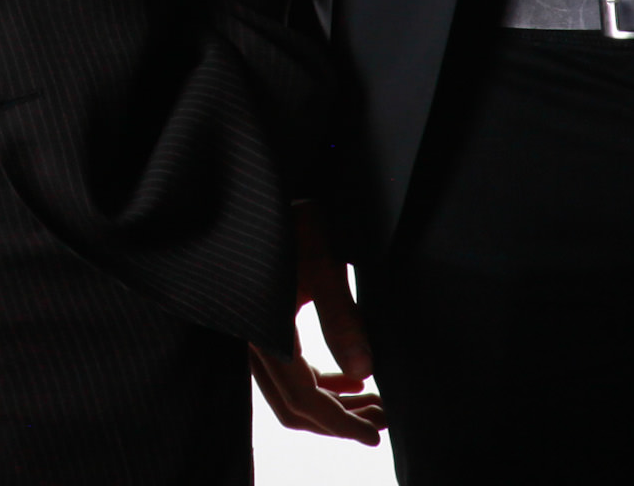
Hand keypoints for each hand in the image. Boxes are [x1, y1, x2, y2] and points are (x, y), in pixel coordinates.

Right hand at [248, 202, 382, 444]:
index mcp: (262, 332)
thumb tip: (365, 371)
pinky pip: (289, 371)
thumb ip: (340, 316)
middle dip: (340, 421)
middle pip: (294, 405)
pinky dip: (321, 383)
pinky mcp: (262, 327)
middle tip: (381, 422)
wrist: (252, 197)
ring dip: (334, 404)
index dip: (339, 423)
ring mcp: (255, 336)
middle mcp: (253, 341)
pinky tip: (353, 379)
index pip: (302, 398)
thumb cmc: (285, 223)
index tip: (374, 435)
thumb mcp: (319, 262)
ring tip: (375, 404)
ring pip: (293, 391)